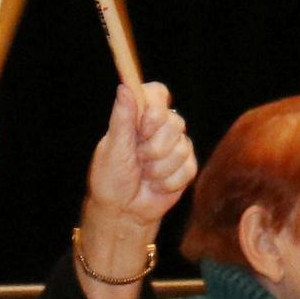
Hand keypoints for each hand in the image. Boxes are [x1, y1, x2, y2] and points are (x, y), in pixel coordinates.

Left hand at [82, 80, 197, 248]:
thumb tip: (124, 87)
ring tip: (144, 175)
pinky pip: (188, 168)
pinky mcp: (186, 166)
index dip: (156, 110)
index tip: (144, 128)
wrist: (123, 211)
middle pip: (175, 122)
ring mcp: (175, 146)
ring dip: (158, 169)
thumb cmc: (111, 178)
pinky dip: (168, 182)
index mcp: (139, 116)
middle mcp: (159, 127)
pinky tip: (155, 185)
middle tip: (137, 160)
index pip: (157, 93)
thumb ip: (122, 118)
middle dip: (153, 148)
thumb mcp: (112, 147)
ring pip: (181, 148)